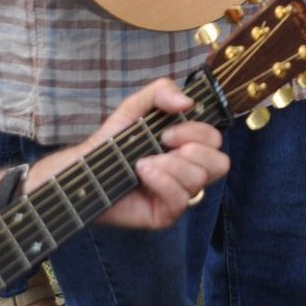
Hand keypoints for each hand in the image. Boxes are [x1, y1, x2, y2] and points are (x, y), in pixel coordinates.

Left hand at [29, 79, 228, 230]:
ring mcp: (180, 194)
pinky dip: (163, 182)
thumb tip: (188, 102)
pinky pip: (181, 200)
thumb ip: (162, 91)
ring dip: (171, 166)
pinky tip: (143, 174)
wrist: (85, 168)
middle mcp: (190, 171)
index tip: (167, 131)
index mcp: (190, 145)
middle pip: (220, 163)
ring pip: (200, 180)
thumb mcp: (136, 106)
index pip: (216, 140)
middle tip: (161, 144)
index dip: (197, 132)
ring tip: (143, 163)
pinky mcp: (166, 214)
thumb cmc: (114, 140)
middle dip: (192, 149)